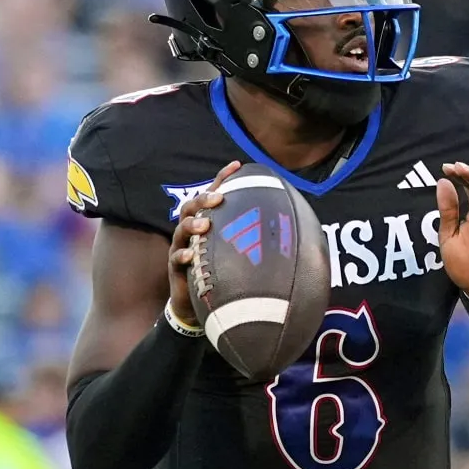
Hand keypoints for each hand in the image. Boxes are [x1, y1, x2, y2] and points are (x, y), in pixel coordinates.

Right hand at [167, 160, 241, 325]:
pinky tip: (191, 254)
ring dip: (193, 224)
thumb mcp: (237, 252)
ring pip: (181, 228)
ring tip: (205, 225)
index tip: (237, 165)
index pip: (214, 194)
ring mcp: (182, 247)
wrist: (197, 303)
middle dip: (204, 199)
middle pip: (192, 206)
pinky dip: (183, 254)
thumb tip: (292, 233)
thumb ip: (254, 240)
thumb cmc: (221, 273)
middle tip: (218, 198)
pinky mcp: (176, 268)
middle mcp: (193, 230)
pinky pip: (176, 257)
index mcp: (208, 221)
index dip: (223, 178)